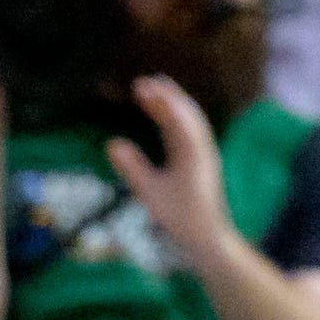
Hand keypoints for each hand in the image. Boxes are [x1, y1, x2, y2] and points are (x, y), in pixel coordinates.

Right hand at [104, 76, 231, 255]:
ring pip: (190, 119)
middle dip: (166, 94)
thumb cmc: (181, 217)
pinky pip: (189, 130)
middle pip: (186, 112)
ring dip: (172, 103)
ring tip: (151, 92)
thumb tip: (112, 143)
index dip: (159, 98)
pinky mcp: (201, 160)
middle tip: (143, 82)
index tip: (140, 85)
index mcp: (192, 152)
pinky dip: (176, 117)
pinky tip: (163, 117)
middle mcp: (201, 147)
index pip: (176, 116)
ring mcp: (203, 153)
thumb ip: (132, 168)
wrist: (208, 236)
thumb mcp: (151, 193)